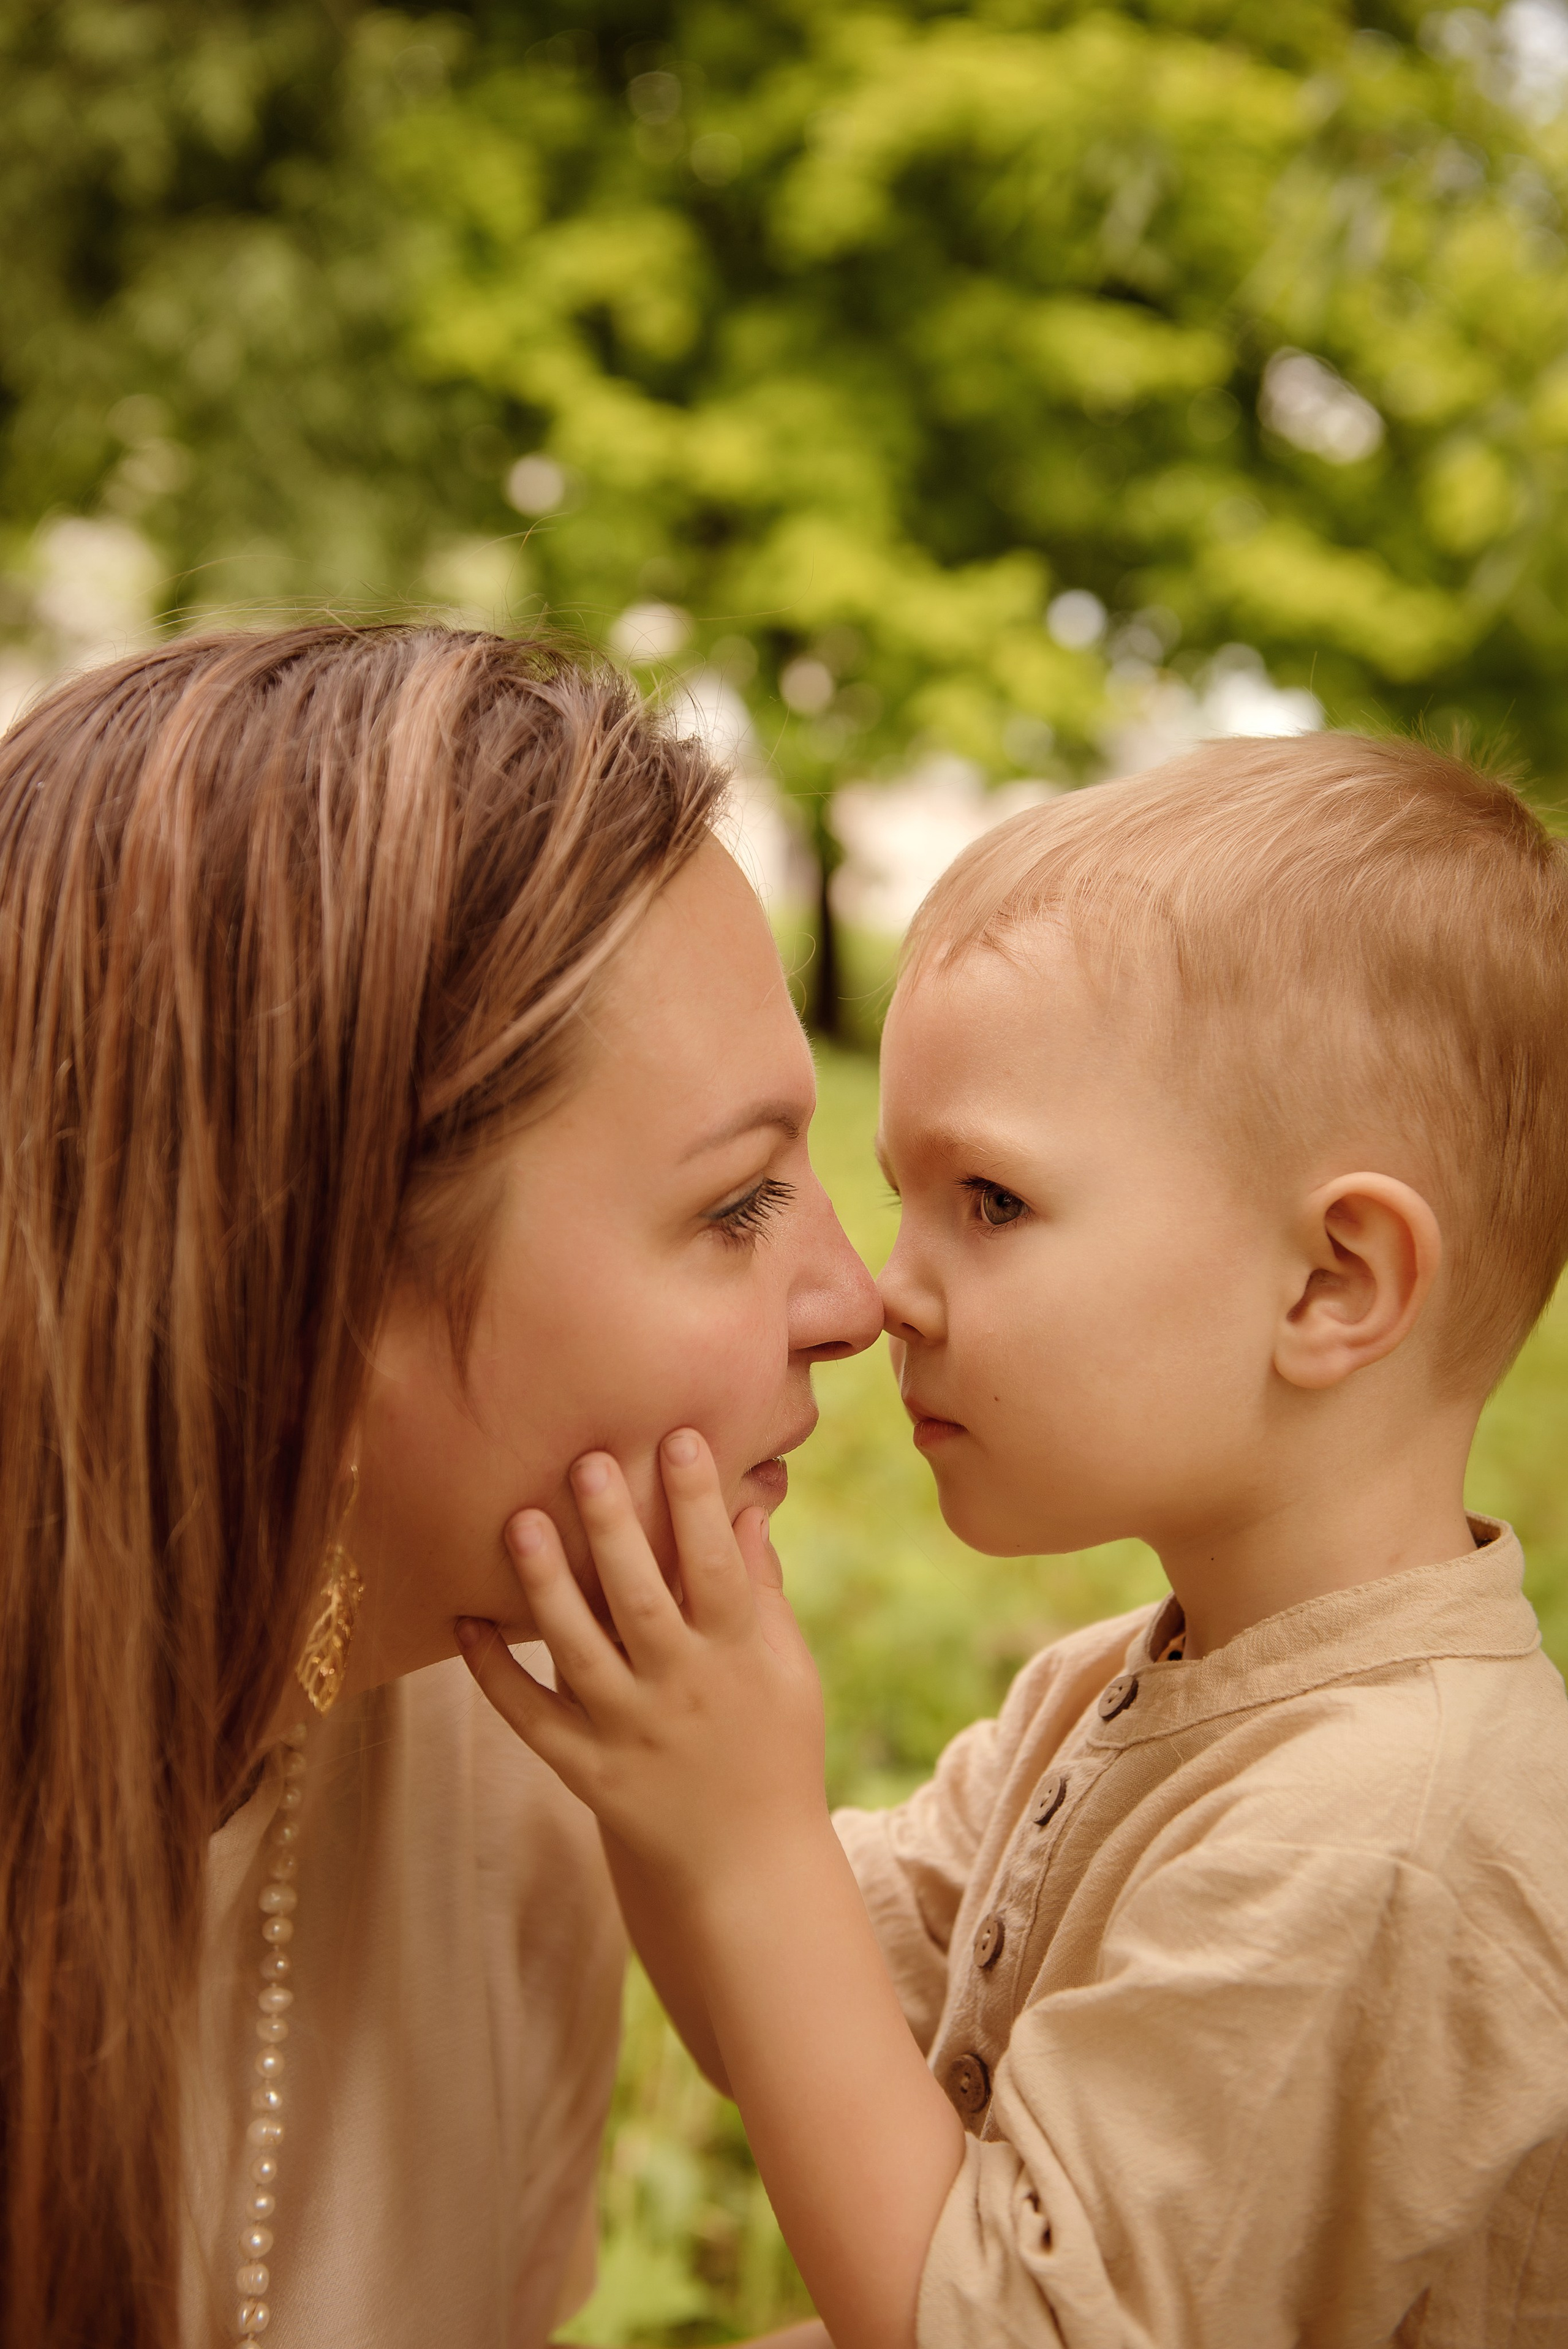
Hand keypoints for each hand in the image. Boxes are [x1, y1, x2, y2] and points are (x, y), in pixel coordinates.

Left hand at [454, 1429, 828, 1904]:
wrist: (750, 1872)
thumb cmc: (777, 1753)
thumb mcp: (788, 1670)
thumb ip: (763, 1590)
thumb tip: (748, 1506)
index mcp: (738, 1658)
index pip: (718, 1568)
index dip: (699, 1502)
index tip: (678, 1437)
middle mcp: (681, 1691)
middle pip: (641, 1599)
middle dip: (613, 1527)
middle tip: (586, 1459)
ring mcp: (629, 1733)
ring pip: (577, 1651)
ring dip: (545, 1585)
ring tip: (518, 1520)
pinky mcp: (585, 1771)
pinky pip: (529, 1716)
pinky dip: (493, 1672)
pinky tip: (464, 1618)